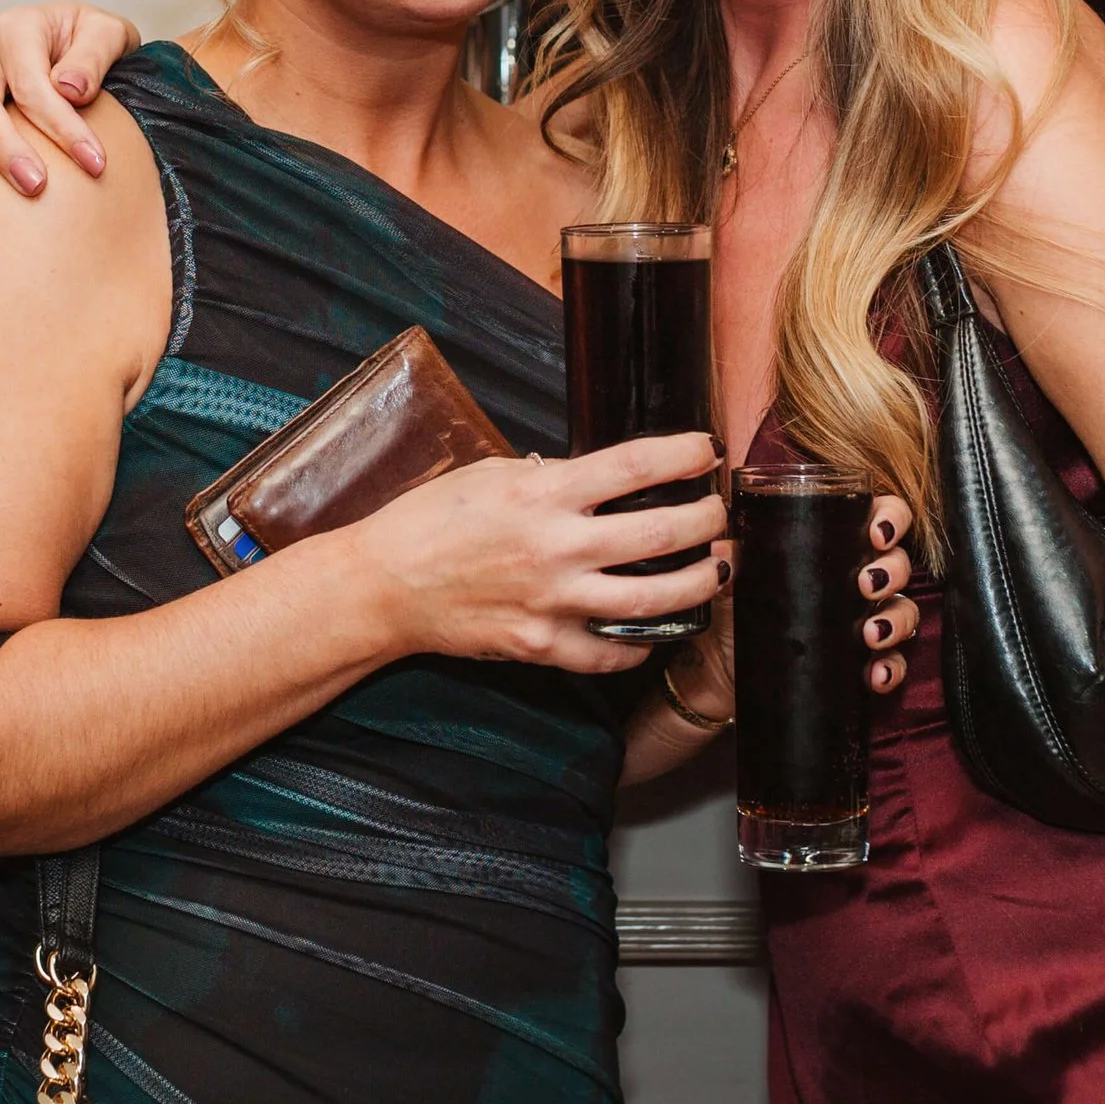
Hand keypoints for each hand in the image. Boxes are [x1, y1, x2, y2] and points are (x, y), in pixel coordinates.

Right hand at [0, 2, 140, 214]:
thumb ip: (93, 54)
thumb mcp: (109, 33)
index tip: (95, 162)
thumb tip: (69, 88)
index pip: (30, 81)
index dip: (60, 123)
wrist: (87, 47)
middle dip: (3, 147)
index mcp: (18, 28)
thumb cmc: (99, 40)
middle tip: (35, 187)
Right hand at [329, 433, 727, 674]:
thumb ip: (549, 475)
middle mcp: (556, 547)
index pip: (635, 466)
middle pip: (661, 533)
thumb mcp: (492, 474)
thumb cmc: (432, 520)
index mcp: (544, 494)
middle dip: (707, 520)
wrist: (384, 585)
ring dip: (698, 584)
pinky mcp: (542, 645)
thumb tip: (602, 475)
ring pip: (651, 598)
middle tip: (720, 514)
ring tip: (717, 572)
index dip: (684, 455)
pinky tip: (655, 631)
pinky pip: (609, 653)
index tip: (708, 450)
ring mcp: (552, 601)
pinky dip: (641, 644)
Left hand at [661, 491, 918, 724]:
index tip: (877, 533)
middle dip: (892, 571)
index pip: (881, 518)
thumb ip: (734, 561)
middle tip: (868, 584)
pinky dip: (891, 667)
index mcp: (839, 544)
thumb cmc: (742, 607)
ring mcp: (867, 618)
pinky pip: (895, 662)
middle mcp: (861, 577)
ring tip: (871, 633)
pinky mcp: (864, 659)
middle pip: (898, 563)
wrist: (726, 666)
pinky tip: (876, 672)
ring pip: (904, 611)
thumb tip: (725, 550)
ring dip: (895, 620)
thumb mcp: (737, 581)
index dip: (891, 518)